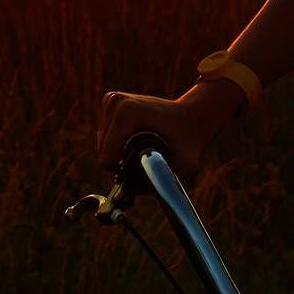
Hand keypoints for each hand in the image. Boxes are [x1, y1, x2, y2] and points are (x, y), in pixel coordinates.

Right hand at [95, 88, 232, 187]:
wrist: (191, 118)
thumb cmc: (188, 142)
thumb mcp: (181, 165)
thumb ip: (154, 182)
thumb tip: (126, 194)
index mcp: (128, 112)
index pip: (107, 157)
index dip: (125, 170)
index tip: (145, 164)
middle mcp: (115, 102)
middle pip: (103, 151)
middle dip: (122, 161)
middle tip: (147, 156)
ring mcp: (112, 100)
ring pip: (103, 144)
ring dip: (121, 152)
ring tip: (144, 144)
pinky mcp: (110, 102)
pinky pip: (105, 136)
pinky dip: (119, 142)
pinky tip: (137, 137)